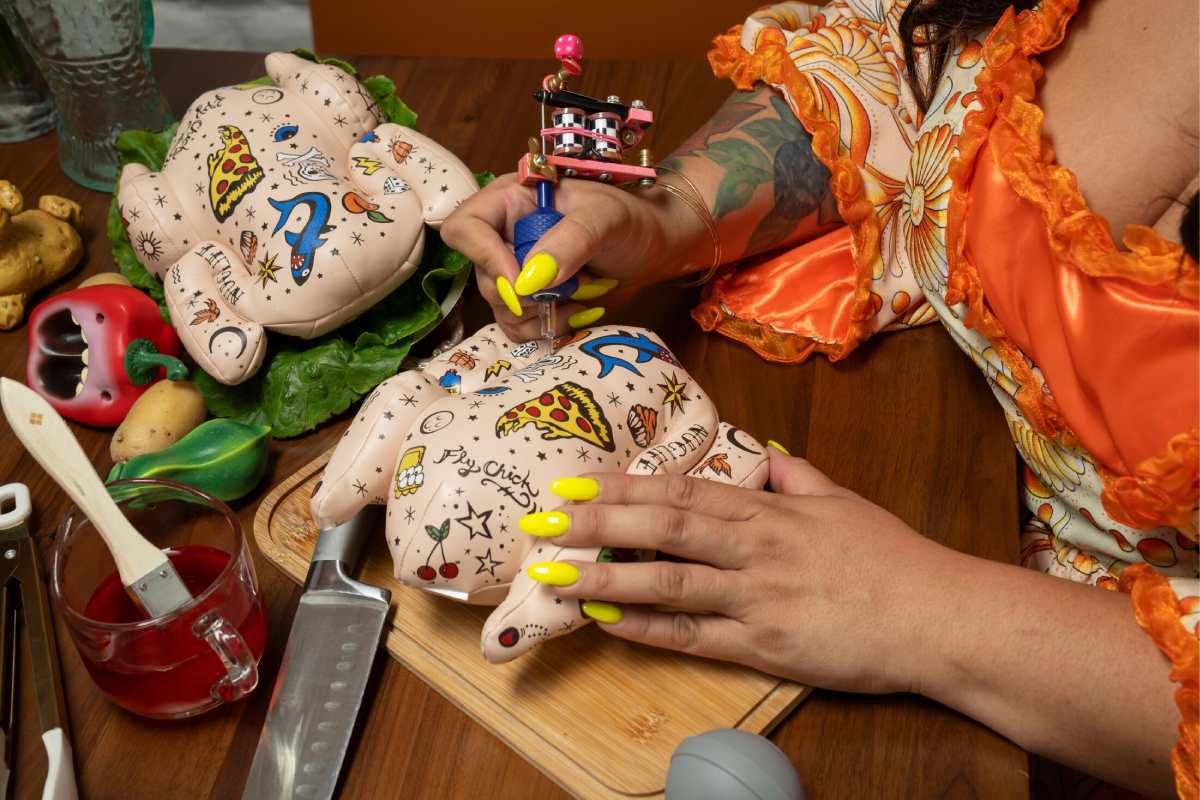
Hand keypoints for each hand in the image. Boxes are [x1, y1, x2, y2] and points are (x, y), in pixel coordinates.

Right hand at [441, 173, 704, 340]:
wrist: (656, 245)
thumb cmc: (632, 218)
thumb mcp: (604, 218)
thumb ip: (567, 243)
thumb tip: (528, 282)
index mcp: (511, 201)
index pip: (465, 227)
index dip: (483, 257)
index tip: (519, 281)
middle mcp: (505, 235)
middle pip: (484, 278)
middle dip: (526, 296)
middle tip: (566, 291)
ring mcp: (517, 270)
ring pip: (501, 309)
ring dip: (542, 315)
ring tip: (581, 299)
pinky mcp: (532, 299)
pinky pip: (518, 327)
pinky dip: (547, 328)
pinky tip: (578, 312)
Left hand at [521, 451, 960, 693]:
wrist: (939, 617)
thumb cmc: (892, 558)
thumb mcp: (842, 501)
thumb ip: (796, 475)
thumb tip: (762, 452)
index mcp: (770, 510)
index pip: (683, 490)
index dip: (626, 486)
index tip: (578, 480)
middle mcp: (756, 547)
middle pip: (665, 528)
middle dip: (598, 522)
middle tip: (544, 519)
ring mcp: (757, 598)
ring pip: (669, 582)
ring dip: (606, 576)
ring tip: (553, 572)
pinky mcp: (764, 647)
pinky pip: (694, 638)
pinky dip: (646, 628)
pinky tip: (606, 620)